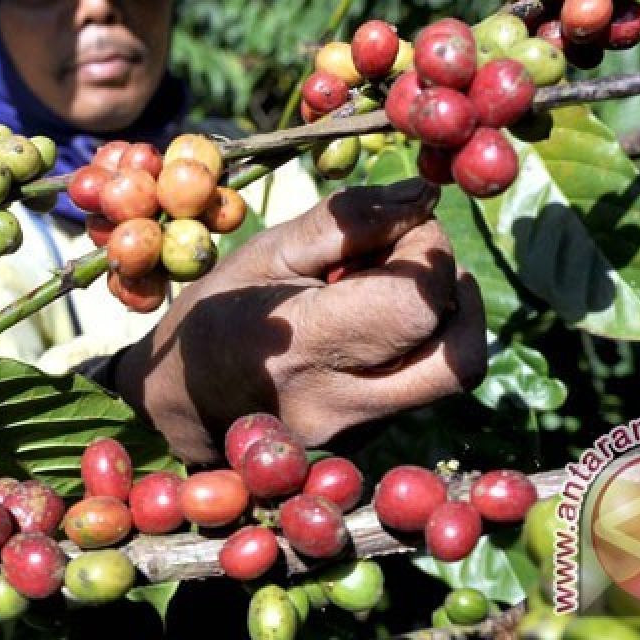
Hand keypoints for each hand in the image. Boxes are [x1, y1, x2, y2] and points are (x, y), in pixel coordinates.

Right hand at [114, 178, 486, 464]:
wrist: (181, 402)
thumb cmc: (217, 314)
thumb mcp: (265, 252)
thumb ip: (346, 221)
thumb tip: (426, 195)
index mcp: (304, 346)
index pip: (416, 303)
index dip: (429, 251)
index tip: (399, 225)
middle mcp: (339, 405)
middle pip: (459, 357)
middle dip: (453, 291)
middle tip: (411, 260)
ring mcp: (357, 436)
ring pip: (450, 377)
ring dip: (442, 320)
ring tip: (390, 290)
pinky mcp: (368, 445)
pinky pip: (422, 390)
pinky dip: (418, 345)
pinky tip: (373, 325)